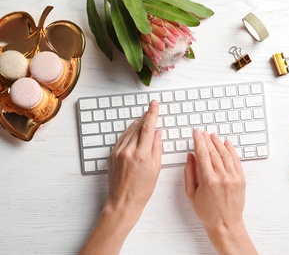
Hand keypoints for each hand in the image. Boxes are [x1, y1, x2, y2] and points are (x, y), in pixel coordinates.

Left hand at [107, 99, 161, 216]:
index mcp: (141, 155)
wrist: (123, 202)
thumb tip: (158, 133)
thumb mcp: (155, 169)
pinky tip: (133, 129)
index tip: (154, 104)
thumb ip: (157, 148)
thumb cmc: (141, 190)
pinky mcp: (112, 155)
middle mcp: (128, 151)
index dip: (152, 114)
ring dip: (137, 123)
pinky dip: (129, 132)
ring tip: (144, 117)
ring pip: (129, 131)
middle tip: (151, 108)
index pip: (148, 128)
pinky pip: (122, 138)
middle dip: (146, 116)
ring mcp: (118, 152)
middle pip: (138, 127)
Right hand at [184, 129, 256, 253]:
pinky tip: (227, 143)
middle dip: (207, 140)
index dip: (199, 141)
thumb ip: (189, 173)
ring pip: (225, 154)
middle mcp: (222, 177)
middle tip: (203, 132)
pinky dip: (232, 150)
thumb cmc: (207, 212)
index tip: (196, 133)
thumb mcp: (191, 194)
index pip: (202, 154)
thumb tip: (190, 157)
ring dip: (218, 143)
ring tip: (213, 135)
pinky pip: (236, 160)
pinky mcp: (241, 179)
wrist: (225, 224)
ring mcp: (233, 177)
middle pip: (213, 152)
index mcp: (208, 180)